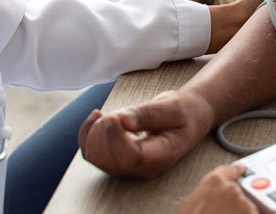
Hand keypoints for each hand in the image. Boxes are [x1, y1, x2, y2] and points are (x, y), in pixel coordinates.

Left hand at [77, 89, 214, 178]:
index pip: (130, 158)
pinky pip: (91, 152)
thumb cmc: (183, 111)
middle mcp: (142, 168)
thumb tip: (121, 120)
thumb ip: (146, 114)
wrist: (188, 117)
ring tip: (108, 114)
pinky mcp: (116, 158)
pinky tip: (97, 116)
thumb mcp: (171, 107)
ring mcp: (128, 166)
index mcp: (160, 157)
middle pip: (109, 160)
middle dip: (102, 133)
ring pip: (96, 157)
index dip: (115, 138)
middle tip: (114, 112)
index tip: (113, 115)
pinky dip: (87, 133)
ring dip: (94, 133)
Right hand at [177, 164, 257, 213]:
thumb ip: (206, 194)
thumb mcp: (190, 204)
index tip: (242, 170)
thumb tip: (211, 198)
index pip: (230, 170)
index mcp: (214, 181)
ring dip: (241, 213)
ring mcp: (244, 204)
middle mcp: (231, 189)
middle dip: (235, 203)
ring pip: (248, 207)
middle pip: (239, 192)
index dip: (237, 171)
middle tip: (224, 213)